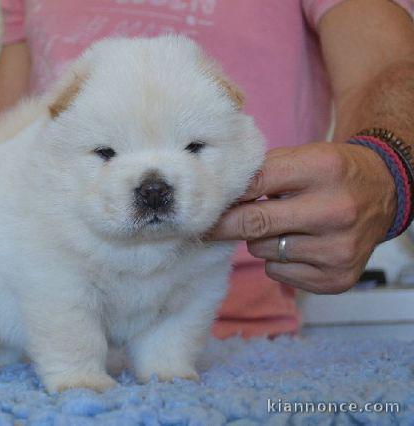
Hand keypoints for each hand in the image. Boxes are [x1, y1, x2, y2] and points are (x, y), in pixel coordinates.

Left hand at [207, 142, 395, 293]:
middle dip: (223, 226)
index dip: (224, 196)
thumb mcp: (301, 157)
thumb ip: (260, 174)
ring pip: (262, 251)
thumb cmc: (329, 174)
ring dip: (259, 240)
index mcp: (322, 169)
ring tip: (283, 226)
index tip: (202, 206)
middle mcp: (335, 210)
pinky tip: (299, 246)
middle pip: (254, 224)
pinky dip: (277, 261)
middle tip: (204, 227)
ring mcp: (338, 248)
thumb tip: (217, 201)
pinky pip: (278, 273)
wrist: (383, 194)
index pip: (254, 184)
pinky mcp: (337, 278)